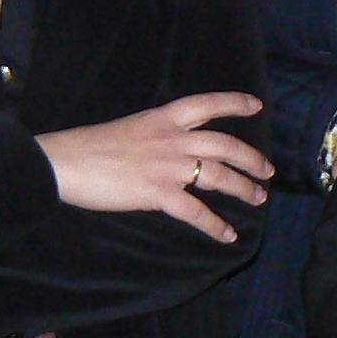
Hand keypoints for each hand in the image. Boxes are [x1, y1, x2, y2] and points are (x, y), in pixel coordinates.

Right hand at [36, 92, 269, 244]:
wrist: (68, 161)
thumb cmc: (92, 145)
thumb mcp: (133, 128)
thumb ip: (157, 135)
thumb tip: (173, 149)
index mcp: (163, 117)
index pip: (207, 103)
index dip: (234, 102)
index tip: (256, 104)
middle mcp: (172, 138)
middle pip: (223, 143)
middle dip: (250, 157)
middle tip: (267, 171)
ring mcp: (167, 165)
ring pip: (217, 175)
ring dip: (242, 189)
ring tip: (258, 200)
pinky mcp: (158, 193)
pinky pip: (196, 211)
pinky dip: (215, 225)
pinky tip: (228, 235)